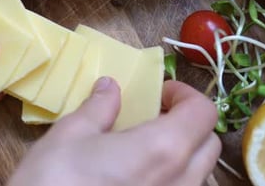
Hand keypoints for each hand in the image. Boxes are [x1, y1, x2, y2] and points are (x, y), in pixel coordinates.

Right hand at [9, 78, 220, 185]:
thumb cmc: (54, 182)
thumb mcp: (70, 135)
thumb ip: (99, 107)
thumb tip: (110, 87)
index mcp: (164, 150)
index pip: (204, 112)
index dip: (186, 94)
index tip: (159, 93)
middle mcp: (181, 182)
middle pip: (210, 144)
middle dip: (190, 123)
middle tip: (156, 116)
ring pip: (199, 174)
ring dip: (184, 152)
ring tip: (146, 148)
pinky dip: (173, 178)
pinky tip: (138, 177)